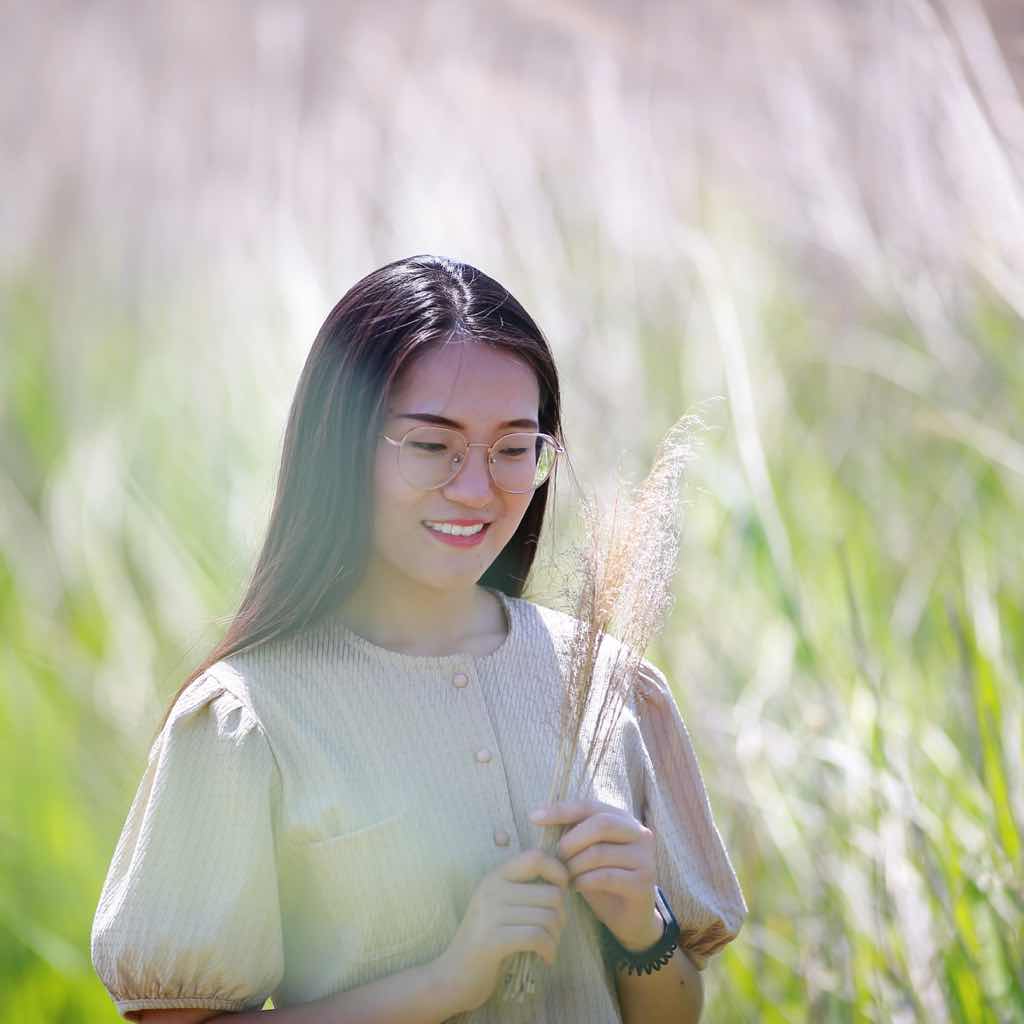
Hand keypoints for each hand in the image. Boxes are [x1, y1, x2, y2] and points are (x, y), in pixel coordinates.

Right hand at [433, 847, 569, 1013]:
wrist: (454, 975)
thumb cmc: (486, 939)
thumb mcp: (500, 905)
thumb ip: (523, 889)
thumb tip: (563, 882)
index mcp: (495, 876)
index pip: (536, 857)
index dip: (558, 871)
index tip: (562, 892)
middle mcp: (492, 889)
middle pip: (551, 894)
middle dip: (562, 916)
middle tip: (554, 932)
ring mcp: (491, 913)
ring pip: (547, 917)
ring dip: (556, 937)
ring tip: (549, 947)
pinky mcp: (493, 940)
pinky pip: (537, 937)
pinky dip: (549, 950)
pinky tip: (546, 958)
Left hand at [529, 799, 661, 950]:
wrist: (629, 917)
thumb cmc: (601, 879)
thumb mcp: (585, 851)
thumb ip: (572, 832)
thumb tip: (538, 815)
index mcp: (623, 818)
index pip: (589, 805)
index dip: (561, 809)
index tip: (534, 817)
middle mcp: (639, 833)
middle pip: (600, 824)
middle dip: (571, 841)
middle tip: (557, 858)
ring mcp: (645, 857)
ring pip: (600, 852)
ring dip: (574, 865)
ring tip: (565, 876)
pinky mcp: (643, 882)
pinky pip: (606, 876)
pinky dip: (584, 881)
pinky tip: (577, 887)